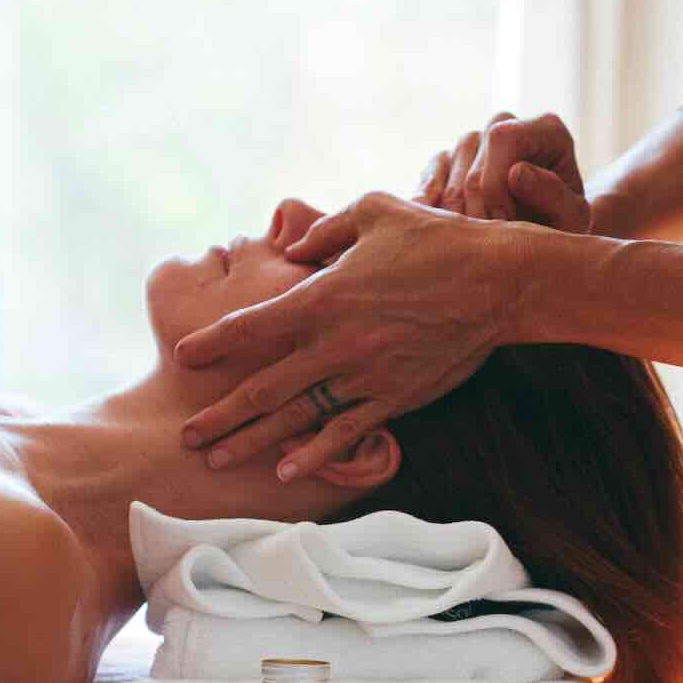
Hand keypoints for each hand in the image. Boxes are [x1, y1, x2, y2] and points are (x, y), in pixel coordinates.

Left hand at [175, 192, 523, 476]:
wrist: (500, 282)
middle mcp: (336, 344)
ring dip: (253, 440)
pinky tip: (287, 470)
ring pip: (297, 417)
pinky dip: (315, 454)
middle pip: (263, 387)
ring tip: (218, 458)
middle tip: (186, 434)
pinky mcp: (397, 397)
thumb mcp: (375, 211)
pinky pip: (347, 432)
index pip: (251, 327)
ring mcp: (366, 376)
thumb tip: (292, 244)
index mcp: (323, 297)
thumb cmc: (438, 239)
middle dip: (220, 413)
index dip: (212, 343)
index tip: (183, 355)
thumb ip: (325, 230)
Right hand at [412, 111, 590, 232]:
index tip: (503, 222)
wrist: (548, 238)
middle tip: (488, 241)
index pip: (503, 137)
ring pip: (449, 159)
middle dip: (474, 200)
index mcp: (547, 130)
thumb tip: (516, 172)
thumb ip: (552, 196)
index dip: (494, 181)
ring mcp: (481, 137)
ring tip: (475, 239)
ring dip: (454, 205)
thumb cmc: (564, 226)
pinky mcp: (456, 155)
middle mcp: (510, 123)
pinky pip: (434, 170)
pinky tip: (443, 227)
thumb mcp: (571, 220)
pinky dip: (433, 200)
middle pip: (471, 148)